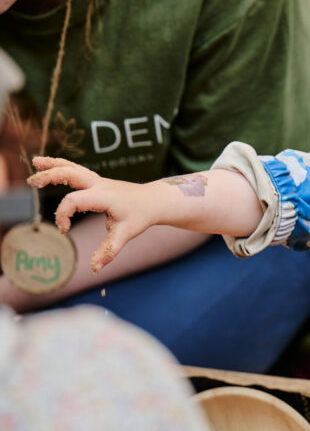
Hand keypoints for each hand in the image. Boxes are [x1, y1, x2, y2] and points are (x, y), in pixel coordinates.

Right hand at [27, 157, 157, 272]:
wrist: (155, 200)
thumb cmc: (141, 215)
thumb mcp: (126, 233)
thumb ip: (109, 250)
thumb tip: (95, 269)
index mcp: (103, 196)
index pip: (73, 201)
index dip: (63, 215)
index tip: (65, 230)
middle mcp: (99, 185)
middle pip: (71, 174)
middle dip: (51, 177)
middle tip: (32, 183)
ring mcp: (98, 181)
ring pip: (74, 167)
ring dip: (54, 165)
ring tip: (35, 161)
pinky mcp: (98, 182)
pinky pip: (78, 170)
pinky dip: (63, 167)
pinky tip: (50, 166)